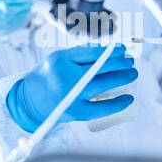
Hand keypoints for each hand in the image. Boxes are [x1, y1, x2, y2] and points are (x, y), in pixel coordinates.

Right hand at [7, 44, 137, 132]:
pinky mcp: (74, 112)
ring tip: (132, 73)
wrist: (29, 100)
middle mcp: (65, 76)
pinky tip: (128, 98)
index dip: (111, 50)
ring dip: (122, 78)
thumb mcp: (58, 59)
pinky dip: (116, 103)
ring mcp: (70, 94)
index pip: (92, 51)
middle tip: (131, 61)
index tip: (123, 49)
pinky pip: (100, 108)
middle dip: (120, 63)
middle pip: (100, 67)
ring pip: (103, 84)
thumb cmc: (48, 76)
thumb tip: (110, 52)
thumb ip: (80, 55)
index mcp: (61, 59)